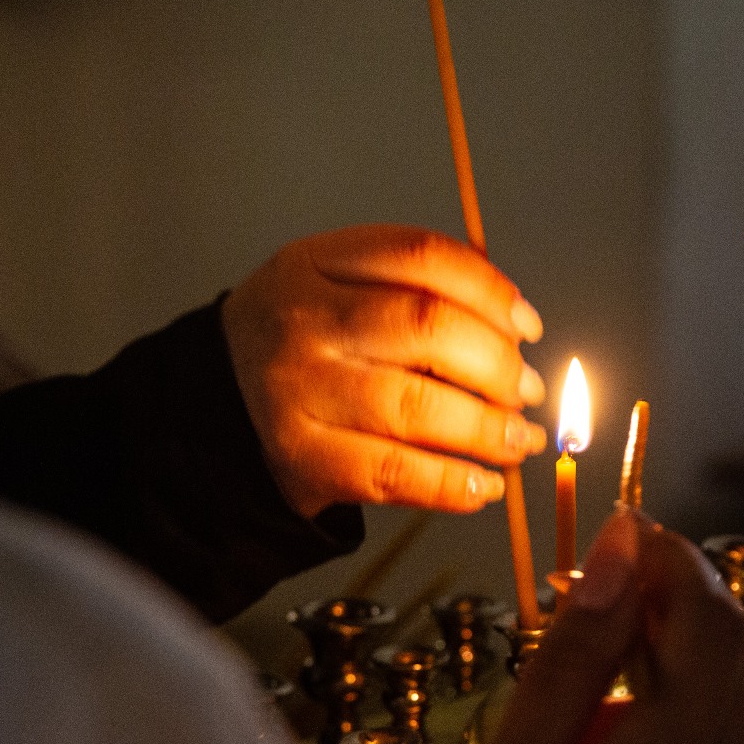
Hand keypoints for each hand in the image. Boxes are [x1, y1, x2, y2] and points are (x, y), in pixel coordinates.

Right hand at [220, 225, 547, 518]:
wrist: (214, 403)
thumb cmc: (306, 341)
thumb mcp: (339, 284)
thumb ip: (417, 289)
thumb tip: (517, 331)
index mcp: (317, 262)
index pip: (422, 257)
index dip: (491, 290)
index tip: (528, 326)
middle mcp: (304, 320)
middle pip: (427, 328)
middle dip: (499, 364)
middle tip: (526, 392)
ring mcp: (298, 390)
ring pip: (416, 405)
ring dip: (486, 430)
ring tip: (516, 442)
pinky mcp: (301, 456)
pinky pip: (392, 472)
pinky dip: (450, 484)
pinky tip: (482, 486)